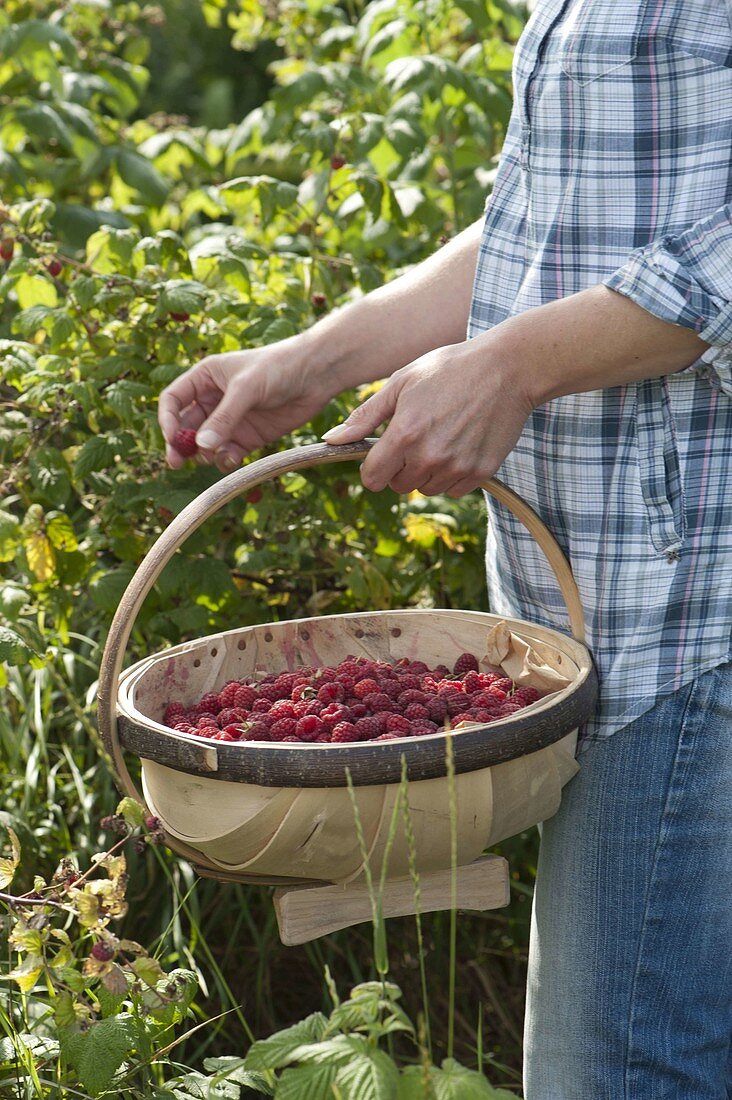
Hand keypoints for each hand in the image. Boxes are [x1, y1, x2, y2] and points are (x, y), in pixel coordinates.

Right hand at [158, 338, 331, 471]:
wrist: (316, 375)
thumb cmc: (278, 368)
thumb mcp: (246, 388)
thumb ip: (224, 418)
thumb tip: (201, 446)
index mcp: (205, 378)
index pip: (173, 400)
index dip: (167, 420)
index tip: (172, 438)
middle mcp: (214, 400)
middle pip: (185, 427)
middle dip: (180, 445)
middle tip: (177, 463)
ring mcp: (231, 420)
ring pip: (205, 444)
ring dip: (204, 454)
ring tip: (212, 455)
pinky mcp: (249, 437)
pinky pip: (227, 454)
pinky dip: (226, 460)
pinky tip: (233, 458)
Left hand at [322, 338, 532, 495]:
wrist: (508, 367)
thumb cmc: (450, 368)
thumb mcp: (401, 382)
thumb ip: (365, 416)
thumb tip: (330, 440)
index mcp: (404, 433)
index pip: (373, 478)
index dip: (373, 468)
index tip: (382, 455)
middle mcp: (429, 455)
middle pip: (399, 486)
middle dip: (401, 467)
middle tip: (418, 437)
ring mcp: (457, 466)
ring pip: (427, 488)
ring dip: (427, 472)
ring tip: (441, 437)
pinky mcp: (481, 472)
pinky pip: (454, 489)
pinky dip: (453, 474)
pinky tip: (460, 444)